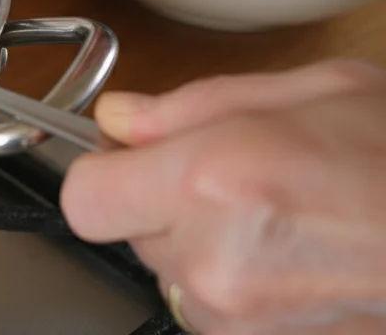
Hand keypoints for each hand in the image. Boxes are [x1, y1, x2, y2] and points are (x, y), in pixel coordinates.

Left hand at [60, 59, 385, 334]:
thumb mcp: (316, 89)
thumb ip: (194, 104)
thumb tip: (122, 119)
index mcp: (215, 181)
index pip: (85, 197)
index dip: (105, 174)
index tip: (132, 160)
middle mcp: (216, 262)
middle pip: (131, 234)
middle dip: (166, 203)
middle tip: (240, 178)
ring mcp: (243, 321)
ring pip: (175, 275)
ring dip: (208, 248)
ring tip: (289, 219)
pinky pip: (219, 312)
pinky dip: (245, 287)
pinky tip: (306, 260)